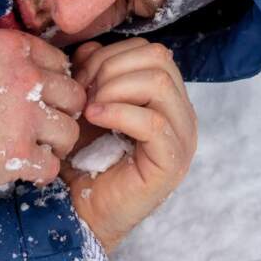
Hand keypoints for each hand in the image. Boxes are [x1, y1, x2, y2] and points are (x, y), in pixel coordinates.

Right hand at [0, 28, 85, 189]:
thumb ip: (3, 57)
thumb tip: (30, 69)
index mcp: (13, 48)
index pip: (60, 63)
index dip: (53, 83)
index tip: (43, 97)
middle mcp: (26, 79)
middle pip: (73, 96)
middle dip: (62, 111)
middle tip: (45, 124)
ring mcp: (24, 119)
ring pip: (69, 132)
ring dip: (55, 142)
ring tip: (36, 148)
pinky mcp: (15, 155)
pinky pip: (51, 166)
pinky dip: (42, 171)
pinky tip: (29, 169)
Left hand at [63, 39, 197, 252]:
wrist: (78, 211)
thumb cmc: (84, 161)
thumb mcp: (86, 105)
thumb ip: (92, 73)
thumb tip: (90, 49)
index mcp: (167, 98)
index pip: (150, 51)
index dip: (111, 56)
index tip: (80, 79)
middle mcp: (181, 114)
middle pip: (159, 58)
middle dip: (112, 68)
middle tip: (84, 93)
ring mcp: (182, 138)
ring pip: (159, 83)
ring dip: (114, 89)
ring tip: (89, 109)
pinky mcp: (171, 162)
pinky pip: (152, 122)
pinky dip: (118, 112)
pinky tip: (95, 118)